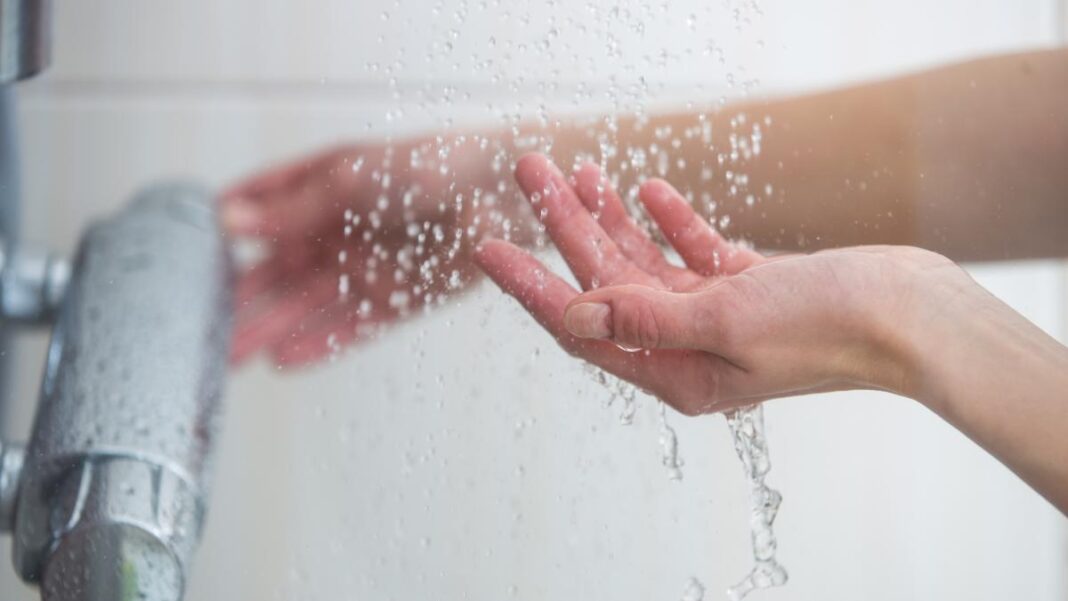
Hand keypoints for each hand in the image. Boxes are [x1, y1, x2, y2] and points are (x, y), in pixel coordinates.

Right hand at [220, 138, 503, 366]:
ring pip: (307, 306)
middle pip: (279, 271)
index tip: (182, 260)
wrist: (502, 191)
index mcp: (322, 190)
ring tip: (229, 356)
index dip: (225, 234)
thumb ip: (292, 208)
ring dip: (269, 329)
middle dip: (240, 299)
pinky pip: (352, 327)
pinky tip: (283, 361)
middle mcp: (340, 232)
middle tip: (198, 330)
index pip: (261, 212)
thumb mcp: (351, 178)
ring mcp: (367, 267)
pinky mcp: (399, 299)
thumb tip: (226, 219)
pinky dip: (319, 344)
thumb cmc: (431, 165)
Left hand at [474, 154, 970, 413]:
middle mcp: (687, 347)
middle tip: (532, 169)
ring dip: (609, 215)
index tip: (486, 247)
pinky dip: (671, 221)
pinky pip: (693, 252)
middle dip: (564, 225)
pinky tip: (650, 190)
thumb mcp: (726, 322)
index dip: (530, 285)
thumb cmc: (825, 328)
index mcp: (674, 370)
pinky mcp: (747, 287)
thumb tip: (579, 313)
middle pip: (606, 282)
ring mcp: (717, 317)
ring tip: (578, 167)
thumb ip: (647, 317)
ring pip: (643, 261)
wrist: (911, 318)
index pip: (581, 325)